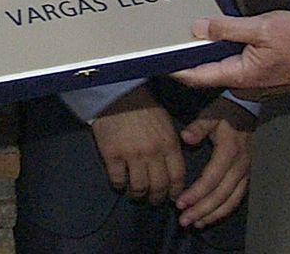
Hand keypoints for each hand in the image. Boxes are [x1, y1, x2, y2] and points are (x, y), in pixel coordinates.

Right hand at [89, 85, 184, 203]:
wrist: (116, 90)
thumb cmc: (142, 103)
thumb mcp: (165, 122)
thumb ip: (170, 144)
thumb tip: (172, 167)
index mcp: (169, 143)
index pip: (178, 177)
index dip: (175, 191)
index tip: (171, 196)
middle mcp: (153, 152)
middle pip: (159, 186)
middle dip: (157, 197)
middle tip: (153, 199)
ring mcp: (132, 155)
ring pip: (139, 187)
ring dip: (138, 194)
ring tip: (135, 193)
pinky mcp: (112, 155)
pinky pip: (117, 180)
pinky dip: (119, 185)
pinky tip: (119, 182)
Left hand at [172, 12, 289, 99]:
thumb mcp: (262, 28)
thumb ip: (228, 29)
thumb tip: (198, 28)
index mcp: (239, 76)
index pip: (196, 76)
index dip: (174, 68)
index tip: (156, 59)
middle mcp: (243, 85)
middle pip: (207, 72)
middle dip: (190, 57)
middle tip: (173, 38)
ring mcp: (253, 84)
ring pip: (222, 68)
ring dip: (209, 54)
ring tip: (194, 34)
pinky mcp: (261, 78)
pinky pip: (236, 67)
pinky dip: (225, 54)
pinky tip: (222, 39)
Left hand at [174, 97, 253, 228]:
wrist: (247, 109)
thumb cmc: (224, 113)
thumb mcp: (210, 116)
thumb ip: (198, 127)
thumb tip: (185, 137)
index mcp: (229, 153)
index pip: (211, 180)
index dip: (195, 194)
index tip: (179, 203)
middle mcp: (240, 167)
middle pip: (220, 195)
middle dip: (201, 210)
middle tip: (183, 221)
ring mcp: (245, 173)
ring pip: (230, 201)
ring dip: (212, 214)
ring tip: (195, 224)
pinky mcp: (247, 177)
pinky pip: (236, 199)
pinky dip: (223, 211)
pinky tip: (210, 218)